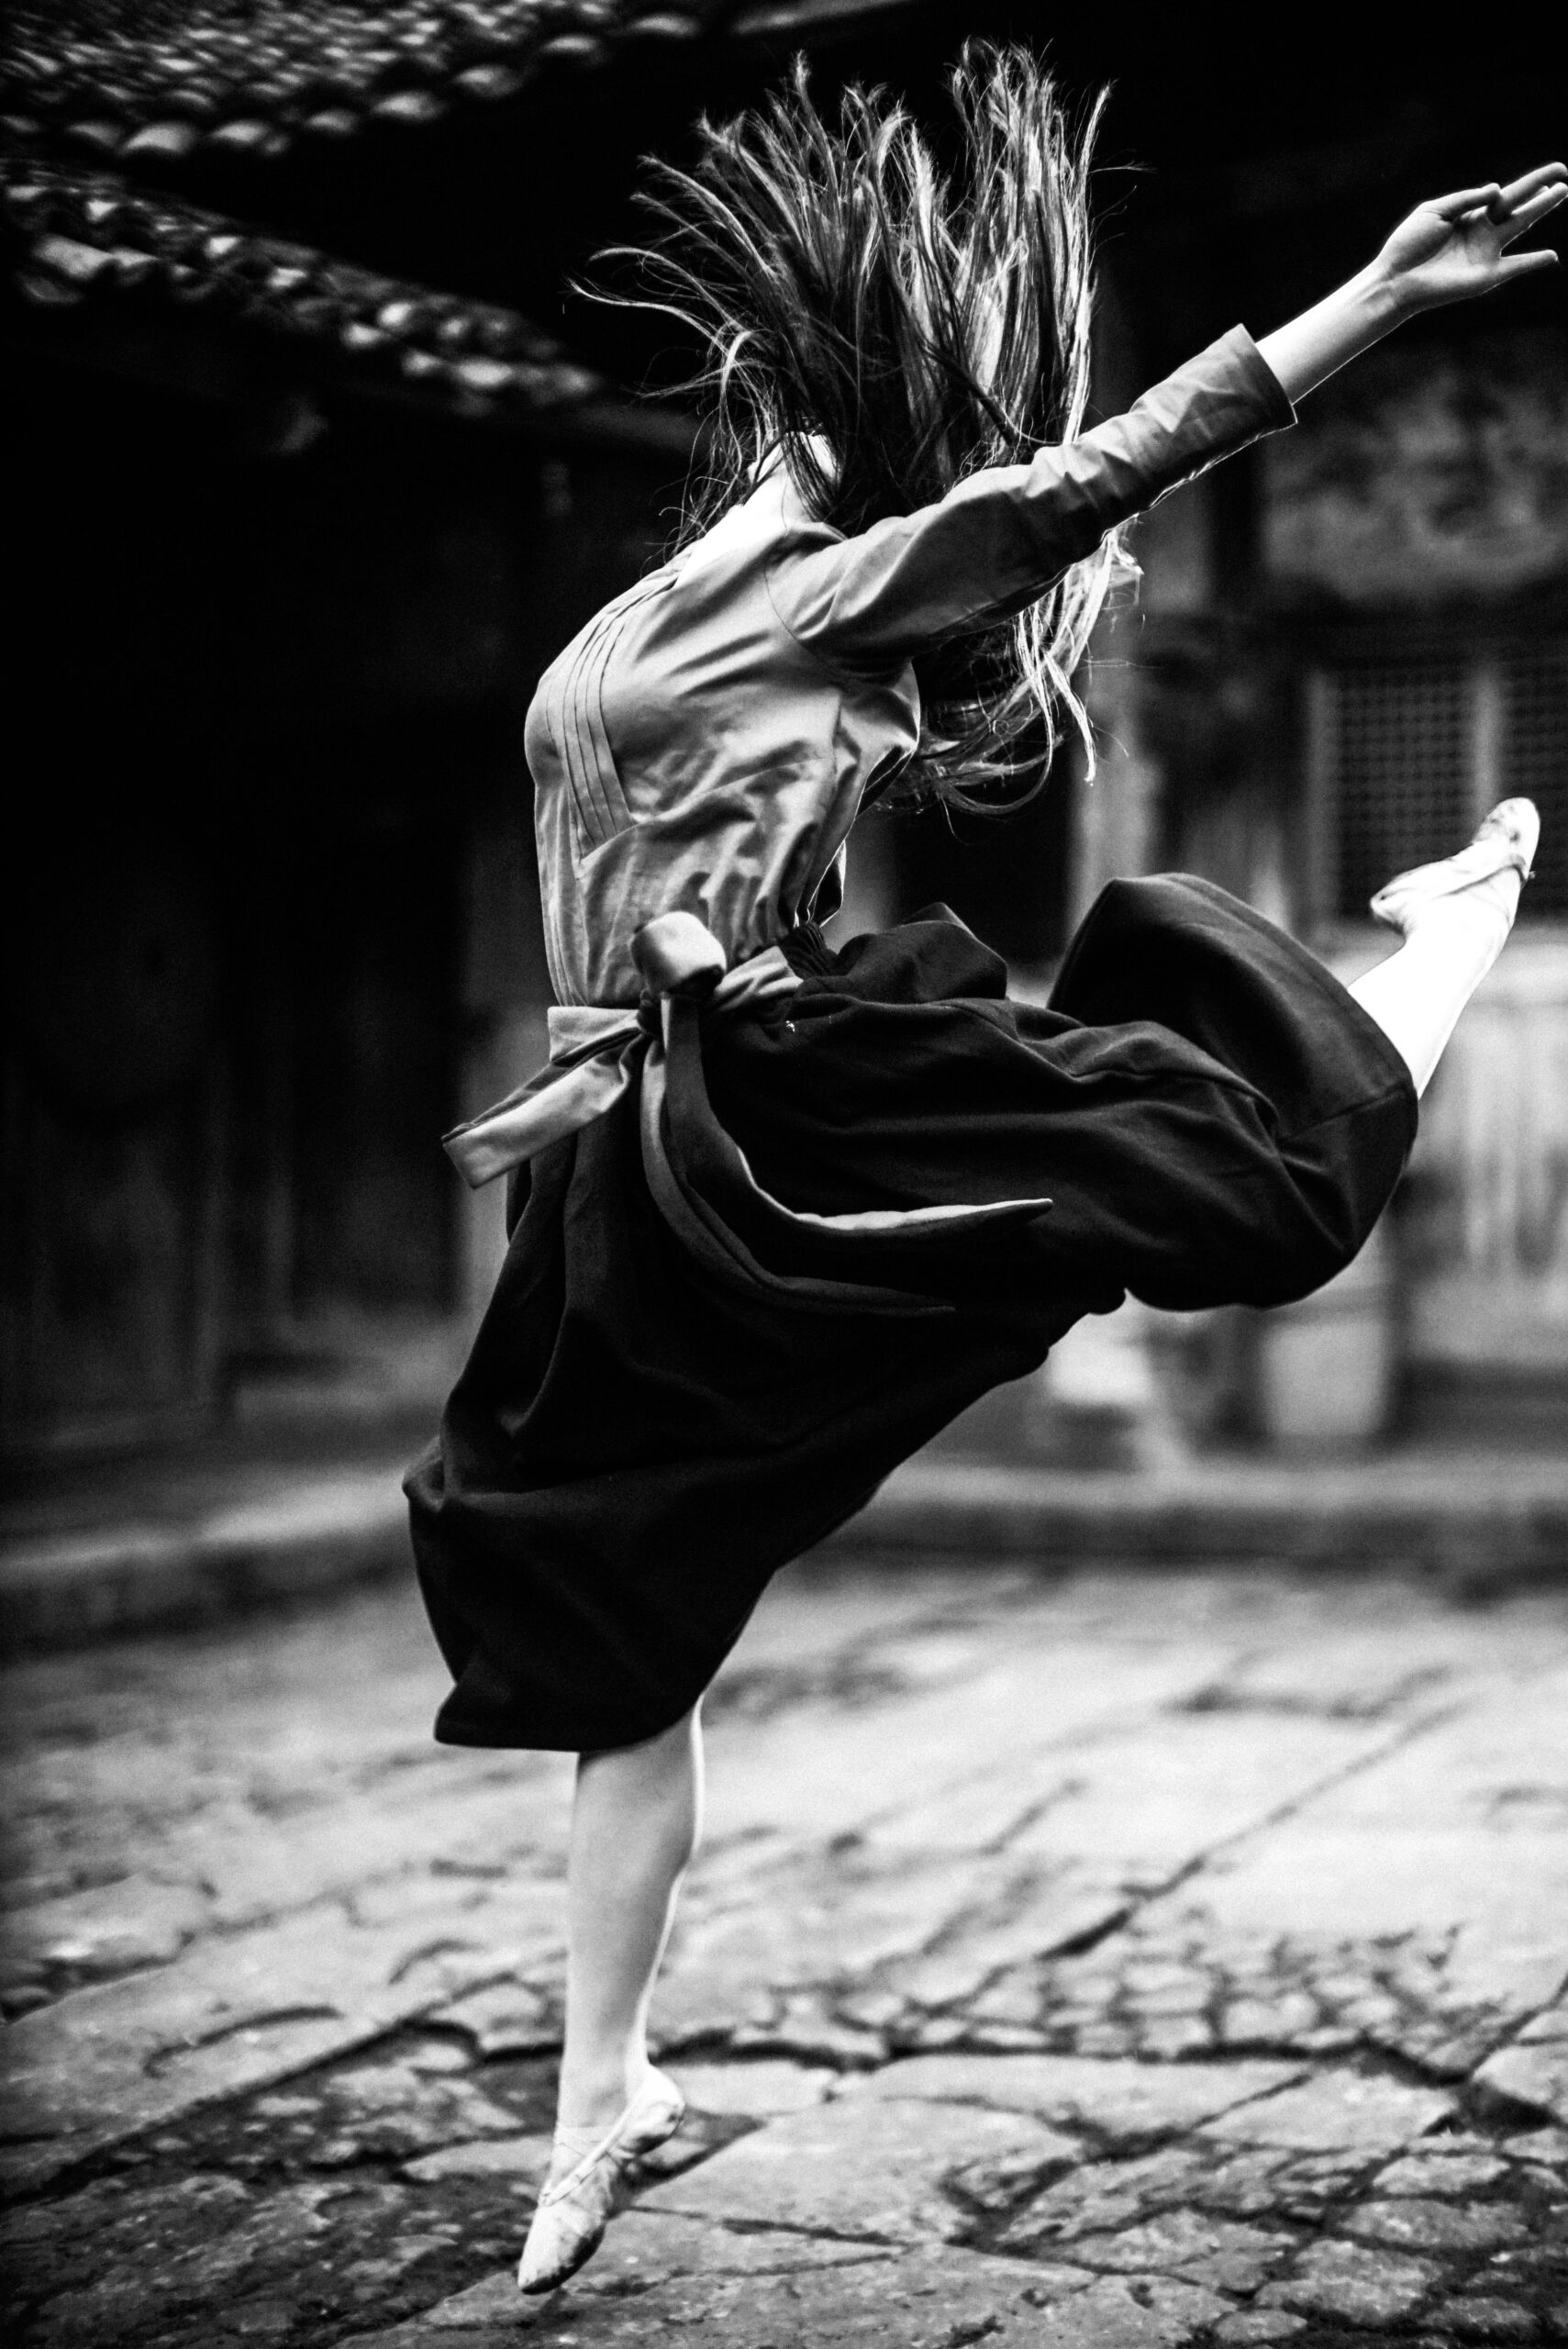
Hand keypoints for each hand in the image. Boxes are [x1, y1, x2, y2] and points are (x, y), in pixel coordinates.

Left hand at [1372, 165, 1566, 316]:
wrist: (1395, 278)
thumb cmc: (1409, 243)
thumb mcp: (1435, 210)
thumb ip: (1467, 198)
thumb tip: (1498, 190)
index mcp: (1470, 214)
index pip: (1504, 194)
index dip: (1528, 182)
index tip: (1552, 170)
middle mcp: (1482, 232)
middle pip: (1518, 206)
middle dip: (1541, 191)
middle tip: (1564, 175)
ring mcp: (1486, 253)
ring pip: (1520, 226)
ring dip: (1541, 209)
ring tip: (1562, 191)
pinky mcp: (1485, 276)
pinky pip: (1514, 267)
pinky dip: (1532, 262)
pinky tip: (1552, 257)